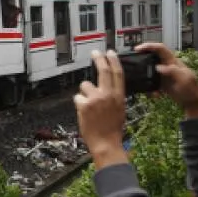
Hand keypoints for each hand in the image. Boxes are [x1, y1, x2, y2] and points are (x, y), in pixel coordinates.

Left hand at [74, 50, 129, 169]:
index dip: (114, 61)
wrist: (106, 143)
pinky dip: (79, 104)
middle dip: (98, 59)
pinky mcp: (84, 105)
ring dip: (85, 93)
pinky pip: (78, 98)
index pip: (118, 73)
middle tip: (95, 53)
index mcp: (119, 96)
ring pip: (85, 86)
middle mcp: (108, 95)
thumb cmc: (113, 129)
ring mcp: (96, 99)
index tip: (110, 53)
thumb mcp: (120, 110)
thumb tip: (107, 85)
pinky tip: (84, 113)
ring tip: (89, 107)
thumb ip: (114, 96)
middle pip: (103, 71)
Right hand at [135, 42, 197, 118]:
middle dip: (142, 58)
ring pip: (150, 71)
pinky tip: (154, 95)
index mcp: (173, 62)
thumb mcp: (184, 79)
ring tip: (142, 84)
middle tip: (133, 63)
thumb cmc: (192, 90)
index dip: (149, 46)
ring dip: (145, 77)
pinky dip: (150, 89)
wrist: (193, 102)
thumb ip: (172, 71)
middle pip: (153, 57)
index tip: (138, 49)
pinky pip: (152, 83)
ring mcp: (164, 75)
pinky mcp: (162, 83)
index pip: (160, 49)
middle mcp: (167, 66)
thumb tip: (158, 67)